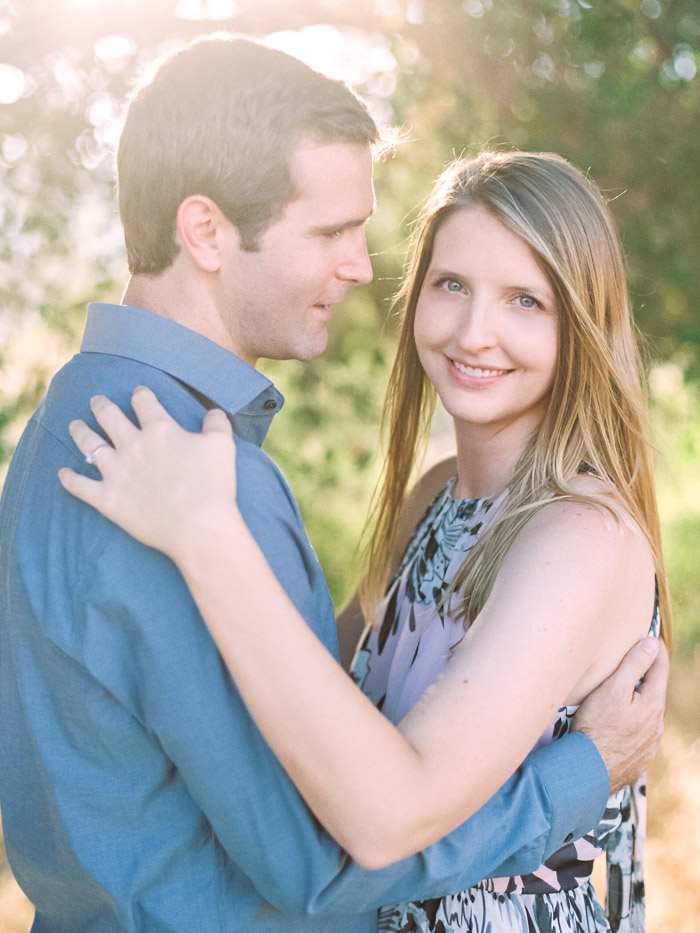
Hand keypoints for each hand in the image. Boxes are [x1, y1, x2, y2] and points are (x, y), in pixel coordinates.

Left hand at [58, 387, 237, 561]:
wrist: (198, 527)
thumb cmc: (214, 486)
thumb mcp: (223, 446)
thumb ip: (217, 424)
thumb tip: (213, 412)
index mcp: (159, 430)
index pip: (144, 402)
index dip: (141, 394)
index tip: (139, 393)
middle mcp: (132, 445)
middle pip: (109, 416)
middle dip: (100, 405)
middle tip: (96, 401)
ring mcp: (115, 471)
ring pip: (89, 444)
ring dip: (79, 432)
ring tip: (74, 425)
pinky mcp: (106, 498)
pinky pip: (79, 485)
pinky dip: (69, 478)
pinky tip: (63, 472)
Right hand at [572, 637, 667, 792]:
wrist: (588, 771)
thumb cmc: (597, 727)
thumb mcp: (613, 689)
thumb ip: (634, 665)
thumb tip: (651, 644)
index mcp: (653, 705)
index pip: (660, 670)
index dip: (655, 650)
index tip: (652, 637)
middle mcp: (656, 726)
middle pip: (653, 693)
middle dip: (645, 678)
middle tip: (633, 663)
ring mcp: (648, 745)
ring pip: (646, 716)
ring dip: (637, 703)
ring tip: (621, 696)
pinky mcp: (637, 760)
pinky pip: (637, 735)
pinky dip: (630, 725)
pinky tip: (616, 726)